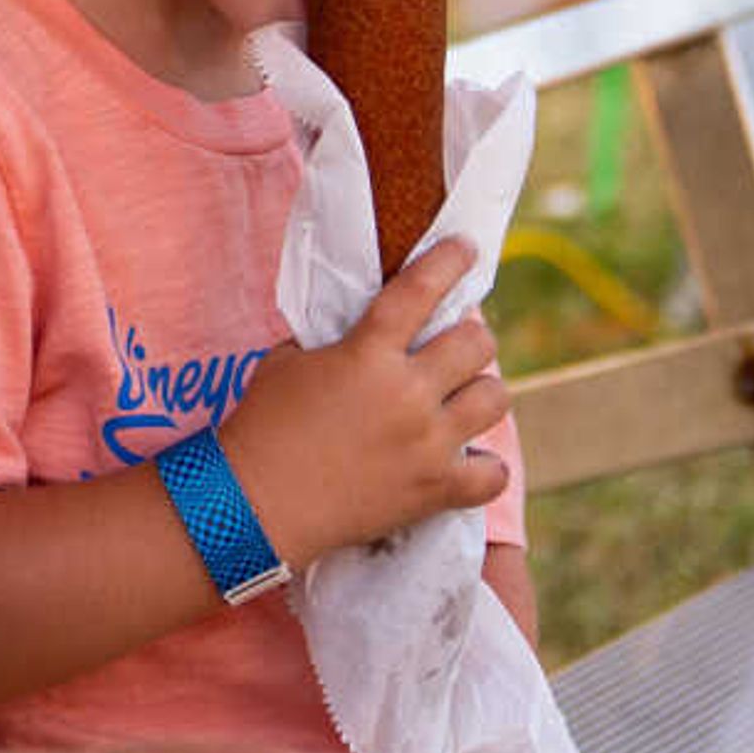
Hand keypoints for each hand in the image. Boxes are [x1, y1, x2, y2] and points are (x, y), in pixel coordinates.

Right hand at [218, 238, 509, 565]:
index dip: (449, 261)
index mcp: (368, 352)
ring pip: (494, 399)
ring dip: (481, 392)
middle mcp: (408, 392)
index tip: (466, 248)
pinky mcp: (435, 490)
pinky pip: (493, 473)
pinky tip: (469, 459)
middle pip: (476, 343)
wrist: (258, 504)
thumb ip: (333, 341)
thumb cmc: (264, 424)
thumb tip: (360, 331)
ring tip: (464, 398)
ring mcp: (428, 443)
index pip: (421, 289)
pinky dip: (485, 466)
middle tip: (456, 345)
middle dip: (471, 337)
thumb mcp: (288, 361)